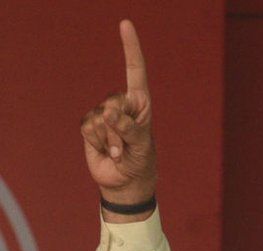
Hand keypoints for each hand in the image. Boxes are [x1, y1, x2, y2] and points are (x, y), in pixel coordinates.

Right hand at [80, 20, 155, 218]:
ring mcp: (103, 114)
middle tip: (127, 145)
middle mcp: (121, 104)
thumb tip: (108, 113)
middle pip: (113, 101)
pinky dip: (97, 141)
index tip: (125, 24)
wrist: (125, 181)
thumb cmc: (141, 161)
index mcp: (141, 102)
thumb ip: (128, 128)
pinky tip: (106, 150)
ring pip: (99, 117)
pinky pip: (87, 127)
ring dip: (109, 139)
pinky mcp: (89, 126)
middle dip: (119, 126)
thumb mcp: (141, 145)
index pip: (135, 70)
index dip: (130, 47)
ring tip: (119, 150)